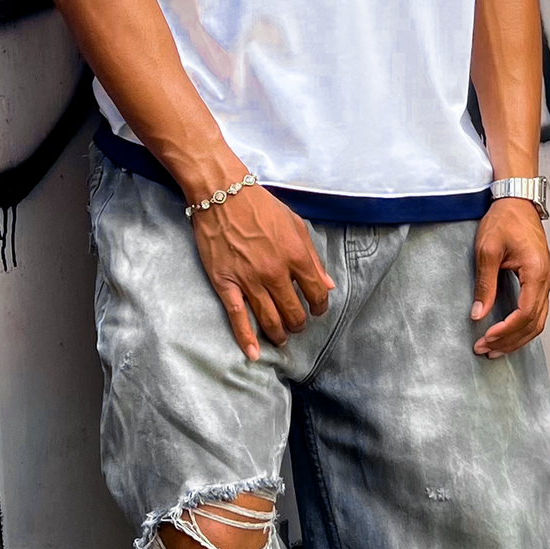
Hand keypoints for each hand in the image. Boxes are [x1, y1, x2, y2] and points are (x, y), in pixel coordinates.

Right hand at [190, 184, 334, 361]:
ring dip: (278, 334)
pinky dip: (246, 339)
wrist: (221, 194)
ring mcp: (249, 280)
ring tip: (281, 338)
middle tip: (297, 325)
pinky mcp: (226, 284)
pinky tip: (253, 354)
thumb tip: (328, 285)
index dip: (320, 306)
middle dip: (298, 323)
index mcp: (295, 256)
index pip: (316, 294)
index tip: (317, 309)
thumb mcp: (295, 225)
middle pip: (293, 312)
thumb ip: (313, 257)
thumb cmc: (260, 206)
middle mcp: (275, 272)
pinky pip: (238, 317)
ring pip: (269, 319)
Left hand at [470, 199, 549, 357]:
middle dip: (510, 341)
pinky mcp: (540, 280)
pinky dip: (523, 327)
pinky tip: (508, 334)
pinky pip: (537, 311)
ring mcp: (545, 281)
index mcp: (536, 272)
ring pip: (538, 321)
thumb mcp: (487, 250)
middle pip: (534, 323)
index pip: (525, 313)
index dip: (506, 330)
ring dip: (518, 338)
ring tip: (495, 348)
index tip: (486, 337)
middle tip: (486, 349)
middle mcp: (546, 280)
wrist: (517, 201)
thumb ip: (484, 284)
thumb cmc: (505, 220)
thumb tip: (479, 313)